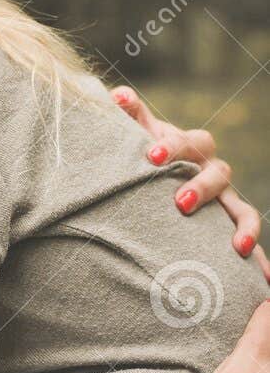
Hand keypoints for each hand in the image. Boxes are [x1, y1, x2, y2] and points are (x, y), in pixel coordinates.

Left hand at [110, 85, 267, 280]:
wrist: (155, 176)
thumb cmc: (145, 154)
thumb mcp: (137, 134)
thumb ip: (130, 116)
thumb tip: (118, 94)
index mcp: (192, 147)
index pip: (190, 142)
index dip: (173, 146)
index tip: (152, 157)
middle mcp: (213, 171)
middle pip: (219, 174)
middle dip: (202, 188)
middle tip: (179, 203)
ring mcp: (224, 201)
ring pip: (241, 209)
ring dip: (244, 226)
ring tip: (238, 247)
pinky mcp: (227, 227)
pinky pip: (247, 241)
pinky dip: (260, 259)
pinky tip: (266, 278)